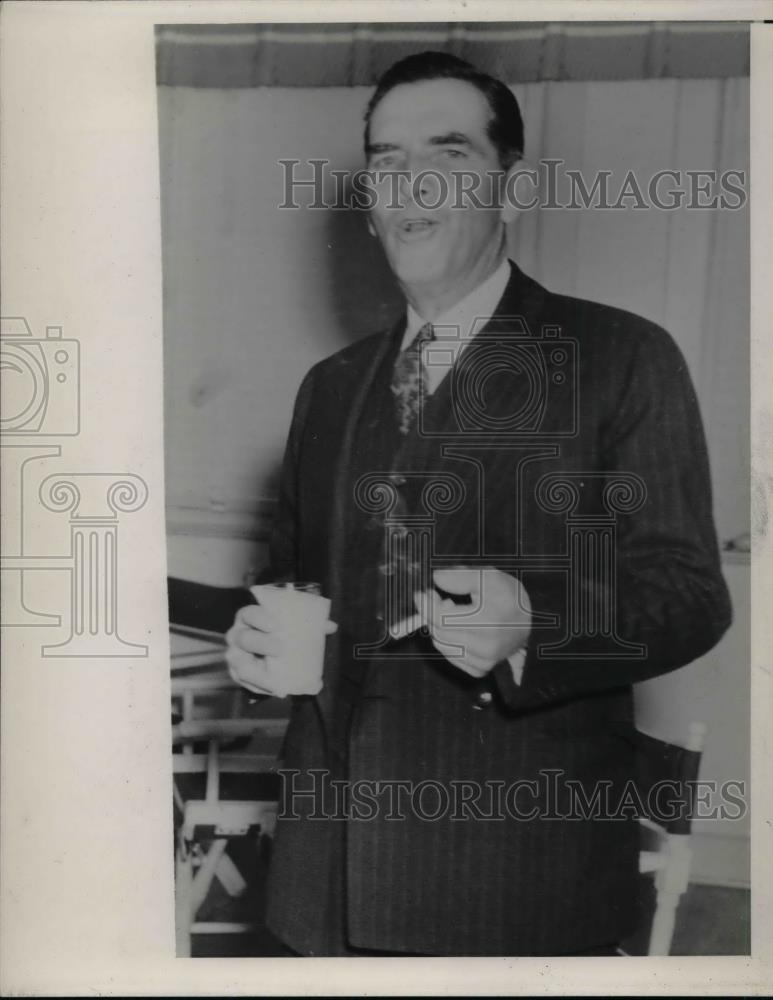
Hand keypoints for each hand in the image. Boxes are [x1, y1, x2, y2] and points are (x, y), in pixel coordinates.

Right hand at [225, 603, 336, 696]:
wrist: (261, 651)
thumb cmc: (275, 633)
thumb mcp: (289, 626)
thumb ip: (308, 625)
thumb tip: (330, 626)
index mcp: (248, 618)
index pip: (249, 613)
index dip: (260, 618)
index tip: (276, 624)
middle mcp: (237, 635)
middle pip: (245, 639)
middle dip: (262, 644)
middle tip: (281, 649)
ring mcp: (235, 656)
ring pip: (241, 666)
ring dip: (259, 674)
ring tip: (276, 680)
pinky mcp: (237, 675)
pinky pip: (246, 684)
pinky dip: (262, 688)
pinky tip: (277, 690)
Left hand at [415, 567, 530, 678]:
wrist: (529, 622)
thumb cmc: (508, 597)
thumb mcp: (488, 576)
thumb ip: (461, 576)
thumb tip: (437, 579)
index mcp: (489, 621)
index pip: (441, 618)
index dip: (427, 604)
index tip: (423, 593)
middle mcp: (487, 646)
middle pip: (438, 631)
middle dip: (432, 613)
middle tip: (440, 600)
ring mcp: (484, 661)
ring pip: (440, 645)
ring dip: (439, 628)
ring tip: (454, 614)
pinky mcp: (481, 669)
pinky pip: (449, 656)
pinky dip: (448, 642)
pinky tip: (460, 630)